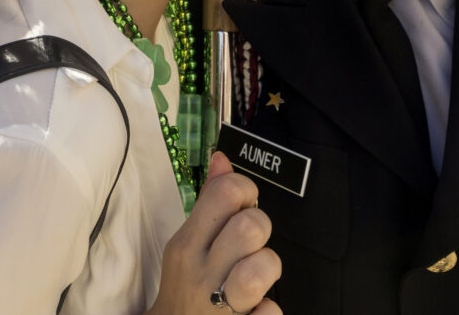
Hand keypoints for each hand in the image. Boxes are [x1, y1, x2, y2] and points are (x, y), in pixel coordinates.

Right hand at [147, 152, 280, 314]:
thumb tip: (223, 160)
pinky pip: (272, 312)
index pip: (226, 192)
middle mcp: (203, 272)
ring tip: (255, 276)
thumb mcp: (187, 243)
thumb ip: (209, 202)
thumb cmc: (186, 286)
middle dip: (261, 227)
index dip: (246, 191)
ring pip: (265, 265)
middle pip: (251, 225)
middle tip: (250, 243)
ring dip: (268, 268)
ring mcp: (220, 306)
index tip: (244, 205)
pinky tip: (256, 308)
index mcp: (188, 245)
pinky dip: (269, 310)